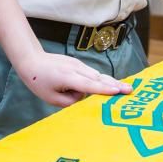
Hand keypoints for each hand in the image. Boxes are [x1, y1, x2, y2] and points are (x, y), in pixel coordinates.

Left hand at [15, 50, 131, 107]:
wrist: (31, 60)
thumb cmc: (39, 81)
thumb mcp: (51, 98)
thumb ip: (70, 101)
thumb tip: (86, 98)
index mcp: (67, 77)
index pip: (88, 85)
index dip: (103, 89)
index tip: (117, 91)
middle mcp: (75, 69)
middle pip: (98, 78)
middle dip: (115, 84)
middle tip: (131, 90)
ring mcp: (77, 64)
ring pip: (97, 75)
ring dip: (112, 82)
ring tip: (128, 89)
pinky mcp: (78, 64)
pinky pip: (92, 74)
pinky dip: (102, 80)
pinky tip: (115, 85)